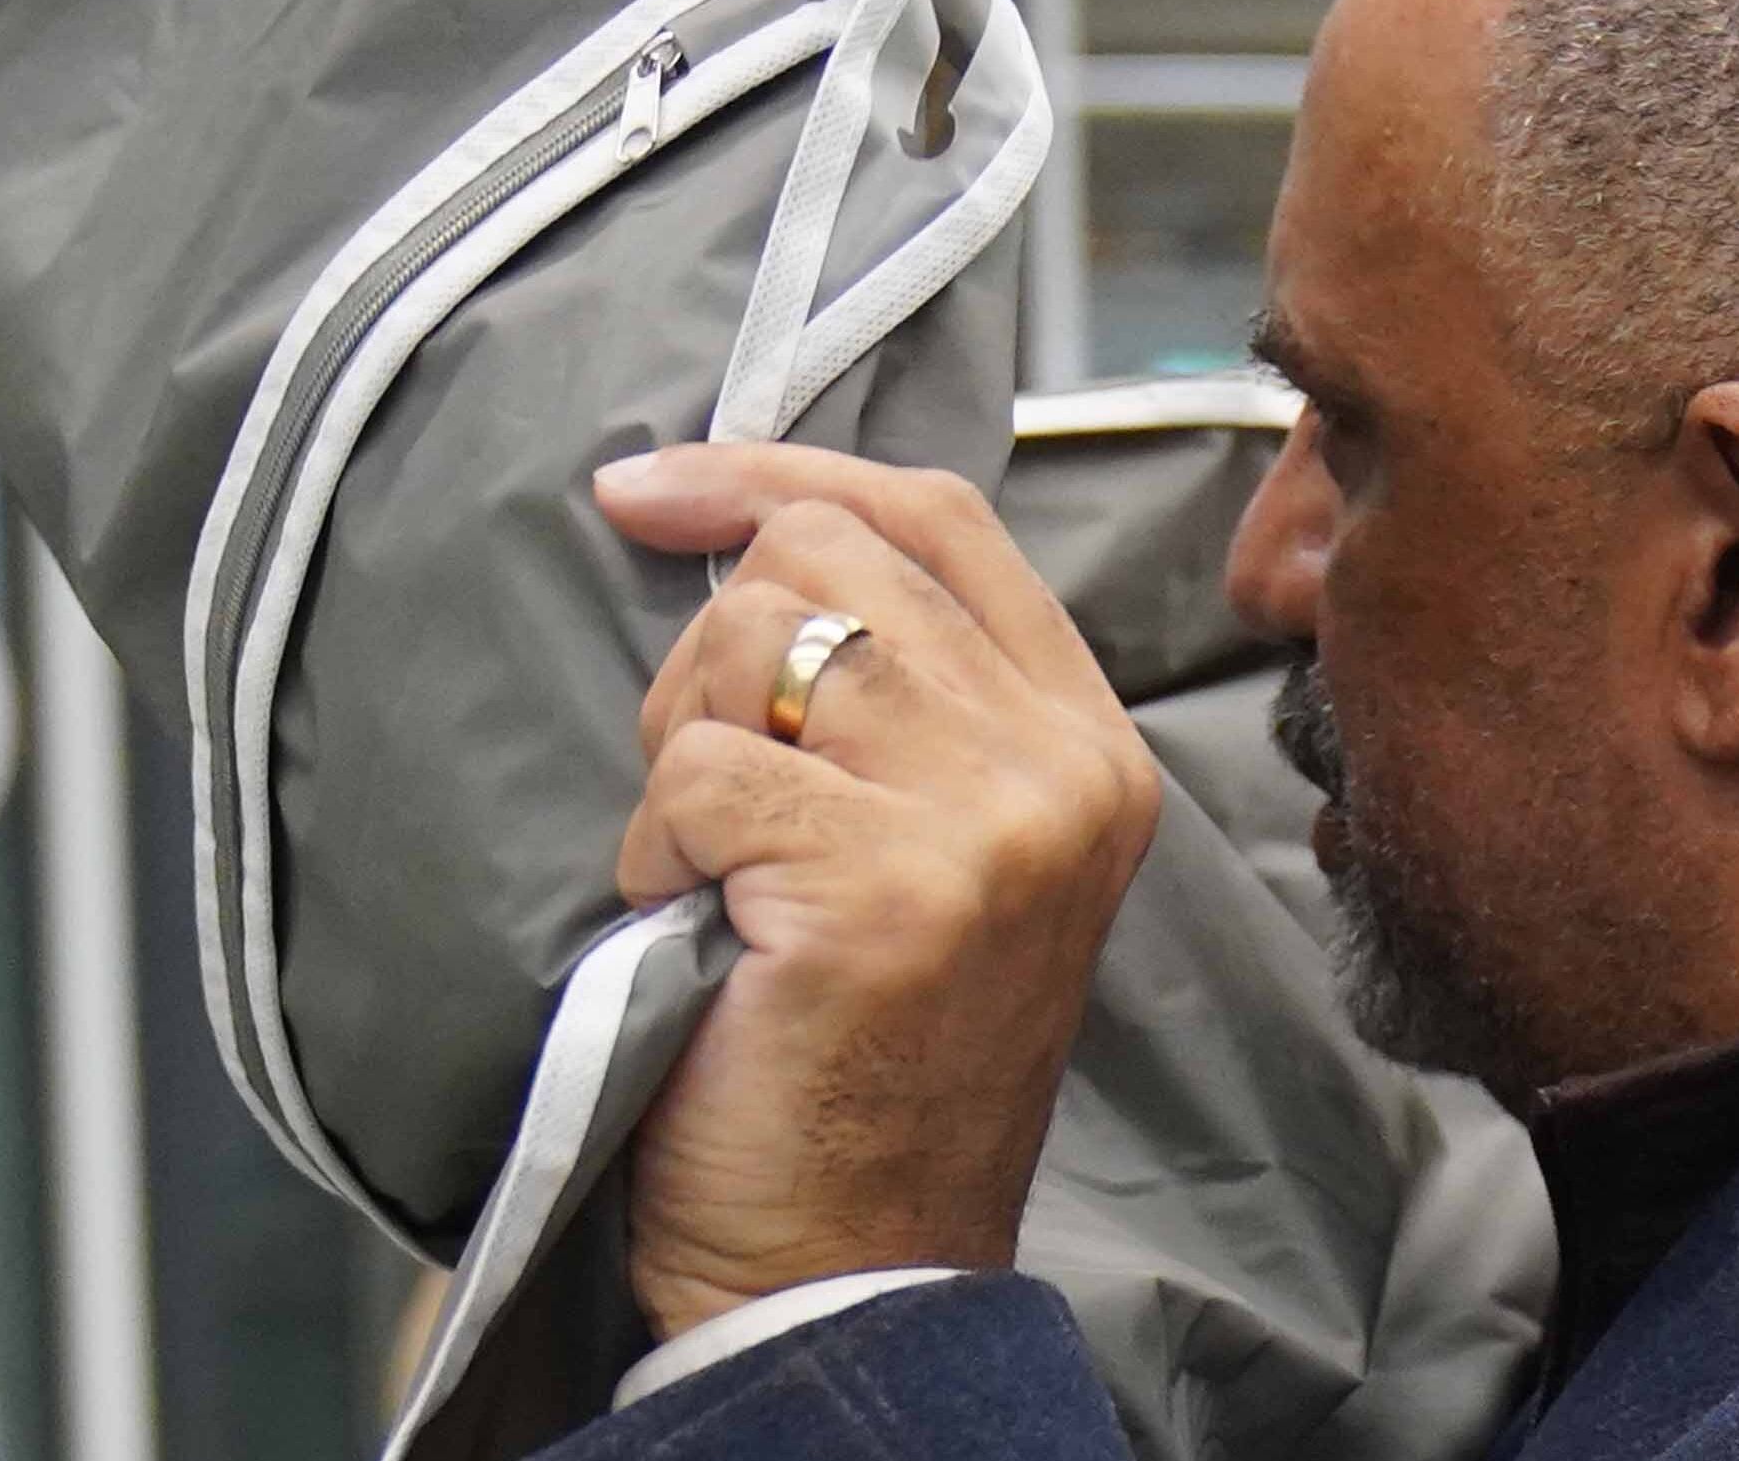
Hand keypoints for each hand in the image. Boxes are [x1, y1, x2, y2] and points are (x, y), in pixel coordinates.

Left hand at [590, 443, 1161, 1343]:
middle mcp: (1061, 767)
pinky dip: (651, 847)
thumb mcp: (935, 844)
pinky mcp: (884, 887)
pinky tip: (692, 930)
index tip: (652, 487)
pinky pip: (698, 771)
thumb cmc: (860, 1064)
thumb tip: (742, 527)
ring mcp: (986, 823)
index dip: (784, 471)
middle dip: (710, 650)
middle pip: (828, 556)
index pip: (941, 514)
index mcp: (1087, 742)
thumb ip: (902, 692)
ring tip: (711, 873)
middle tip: (704, 790)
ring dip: (679, 753)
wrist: (853, 1266)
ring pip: (756, 640)